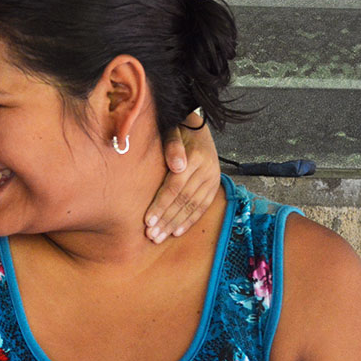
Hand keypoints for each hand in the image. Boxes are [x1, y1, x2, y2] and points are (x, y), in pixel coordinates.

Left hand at [145, 111, 220, 242]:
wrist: (197, 123)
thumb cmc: (177, 127)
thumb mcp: (173, 130)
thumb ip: (173, 146)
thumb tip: (177, 166)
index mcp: (195, 157)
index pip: (175, 187)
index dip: (161, 205)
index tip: (147, 220)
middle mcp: (207, 169)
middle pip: (184, 200)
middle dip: (166, 220)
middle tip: (151, 235)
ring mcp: (212, 178)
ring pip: (193, 206)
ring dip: (176, 224)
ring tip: (159, 237)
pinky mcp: (214, 184)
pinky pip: (203, 206)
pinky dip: (190, 220)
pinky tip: (177, 232)